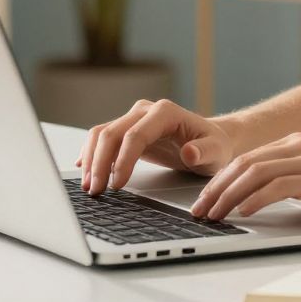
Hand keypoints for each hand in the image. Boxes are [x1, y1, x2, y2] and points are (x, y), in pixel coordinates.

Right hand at [76, 99, 234, 193]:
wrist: (211, 140)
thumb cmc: (214, 146)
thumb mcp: (217, 151)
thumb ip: (204, 151)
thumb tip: (189, 152)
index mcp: (166, 113)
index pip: (135, 135)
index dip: (122, 160)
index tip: (117, 184)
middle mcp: (146, 111)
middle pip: (112, 133)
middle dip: (100, 163)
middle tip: (96, 190)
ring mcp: (134, 118)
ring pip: (102, 134)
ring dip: (91, 159)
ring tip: (89, 186)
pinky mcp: (128, 130)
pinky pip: (103, 138)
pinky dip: (91, 153)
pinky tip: (84, 169)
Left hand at [190, 133, 300, 222]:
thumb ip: (298, 181)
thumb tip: (268, 199)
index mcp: (299, 144)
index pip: (247, 160)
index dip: (220, 180)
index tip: (204, 201)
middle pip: (244, 164)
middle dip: (215, 189)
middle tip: (198, 212)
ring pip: (255, 173)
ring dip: (229, 196)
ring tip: (214, 216)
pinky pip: (280, 186)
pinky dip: (257, 198)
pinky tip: (245, 212)